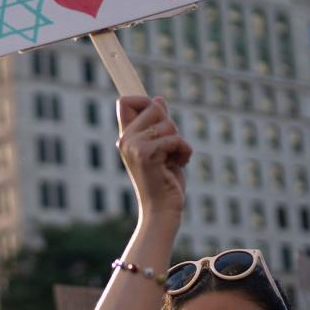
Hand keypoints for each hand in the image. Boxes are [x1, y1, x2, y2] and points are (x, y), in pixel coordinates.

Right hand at [116, 96, 191, 223]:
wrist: (162, 210)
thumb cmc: (164, 181)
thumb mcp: (162, 148)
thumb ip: (158, 125)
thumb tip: (159, 99)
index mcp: (126, 137)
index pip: (125, 101)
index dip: (144, 101)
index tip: (158, 114)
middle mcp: (125, 140)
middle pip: (154, 107)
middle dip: (170, 126)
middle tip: (168, 149)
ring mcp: (133, 146)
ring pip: (168, 124)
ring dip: (179, 142)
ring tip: (173, 160)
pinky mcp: (145, 154)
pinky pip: (175, 139)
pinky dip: (184, 151)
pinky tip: (178, 165)